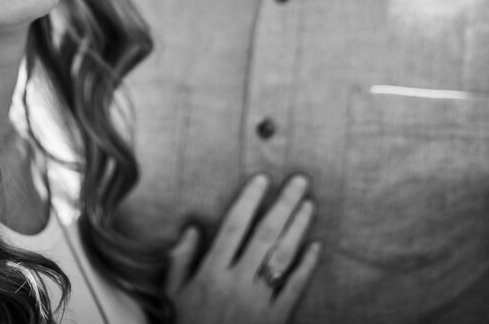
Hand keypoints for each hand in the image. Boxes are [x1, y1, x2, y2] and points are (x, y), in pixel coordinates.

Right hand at [165, 174, 320, 323]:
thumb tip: (192, 228)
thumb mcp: (171, 296)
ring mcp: (258, 302)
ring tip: (309, 205)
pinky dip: (306, 267)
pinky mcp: (275, 320)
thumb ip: (179, 260)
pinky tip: (316, 247)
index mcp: (211, 274)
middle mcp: (237, 283)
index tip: (263, 179)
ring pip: (282, 257)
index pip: (234, 228)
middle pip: (264, 235)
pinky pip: (294, 289)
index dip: (249, 201)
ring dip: (298, 229)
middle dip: (283, 205)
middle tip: (300, 181)